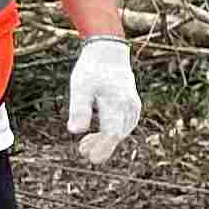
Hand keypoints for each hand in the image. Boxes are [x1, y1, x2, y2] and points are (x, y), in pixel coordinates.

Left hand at [66, 37, 139, 166]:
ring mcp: (133, 104)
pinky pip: (127, 123)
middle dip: (102, 146)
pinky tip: (101, 132)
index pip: (111, 133)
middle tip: (83, 152)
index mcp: (117, 103)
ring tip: (86, 143)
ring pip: (123, 129)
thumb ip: (79, 110)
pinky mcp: (132, 103)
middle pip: (118, 134)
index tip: (88, 157)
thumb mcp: (80, 87)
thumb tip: (75, 132)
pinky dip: (114, 131)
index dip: (101, 147)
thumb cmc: (92, 69)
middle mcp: (129, 106)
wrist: (109, 52)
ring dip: (107, 139)